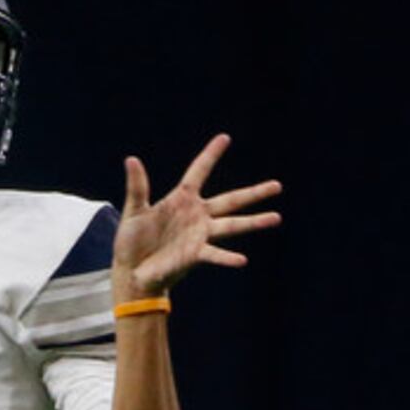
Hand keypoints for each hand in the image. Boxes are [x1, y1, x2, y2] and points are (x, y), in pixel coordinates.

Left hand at [112, 133, 281, 299]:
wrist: (132, 271)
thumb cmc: (132, 241)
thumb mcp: (134, 211)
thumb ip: (137, 186)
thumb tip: (131, 159)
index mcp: (182, 199)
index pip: (199, 171)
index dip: (211, 155)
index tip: (225, 138)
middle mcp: (197, 215)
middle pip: (231, 200)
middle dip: (254, 193)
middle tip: (277, 185)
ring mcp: (199, 235)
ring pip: (233, 226)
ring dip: (254, 222)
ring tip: (276, 217)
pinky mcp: (195, 255)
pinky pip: (215, 255)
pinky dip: (227, 258)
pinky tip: (242, 260)